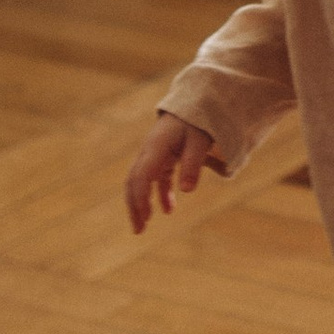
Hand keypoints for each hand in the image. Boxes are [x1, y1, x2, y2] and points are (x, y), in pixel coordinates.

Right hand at [125, 116, 222, 234]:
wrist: (196, 103)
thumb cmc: (198, 121)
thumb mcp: (200, 141)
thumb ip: (193, 164)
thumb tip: (187, 192)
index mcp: (156, 147)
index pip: (141, 176)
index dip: (140, 198)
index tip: (145, 218)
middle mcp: (149, 152)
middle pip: (133, 181)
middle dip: (134, 206)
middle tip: (138, 230)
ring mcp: (154, 155)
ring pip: (140, 182)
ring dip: (141, 203)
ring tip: (144, 226)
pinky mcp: (162, 157)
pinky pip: (156, 179)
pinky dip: (160, 194)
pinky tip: (169, 209)